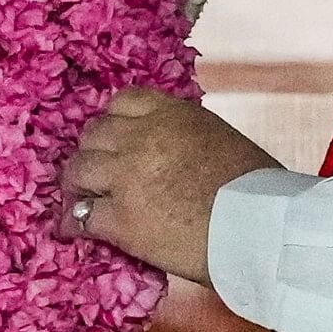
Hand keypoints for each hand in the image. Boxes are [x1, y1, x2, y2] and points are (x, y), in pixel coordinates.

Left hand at [58, 89, 282, 284]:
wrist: (259, 226)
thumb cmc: (258, 189)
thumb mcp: (223, 140)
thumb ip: (191, 139)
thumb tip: (182, 154)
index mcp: (172, 115)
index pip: (124, 101)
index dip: (115, 121)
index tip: (116, 136)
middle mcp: (140, 138)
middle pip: (95, 134)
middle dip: (93, 151)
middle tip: (96, 170)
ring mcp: (124, 177)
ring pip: (78, 170)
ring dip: (77, 183)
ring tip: (79, 197)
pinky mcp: (119, 219)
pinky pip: (80, 216)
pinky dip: (74, 223)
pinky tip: (73, 230)